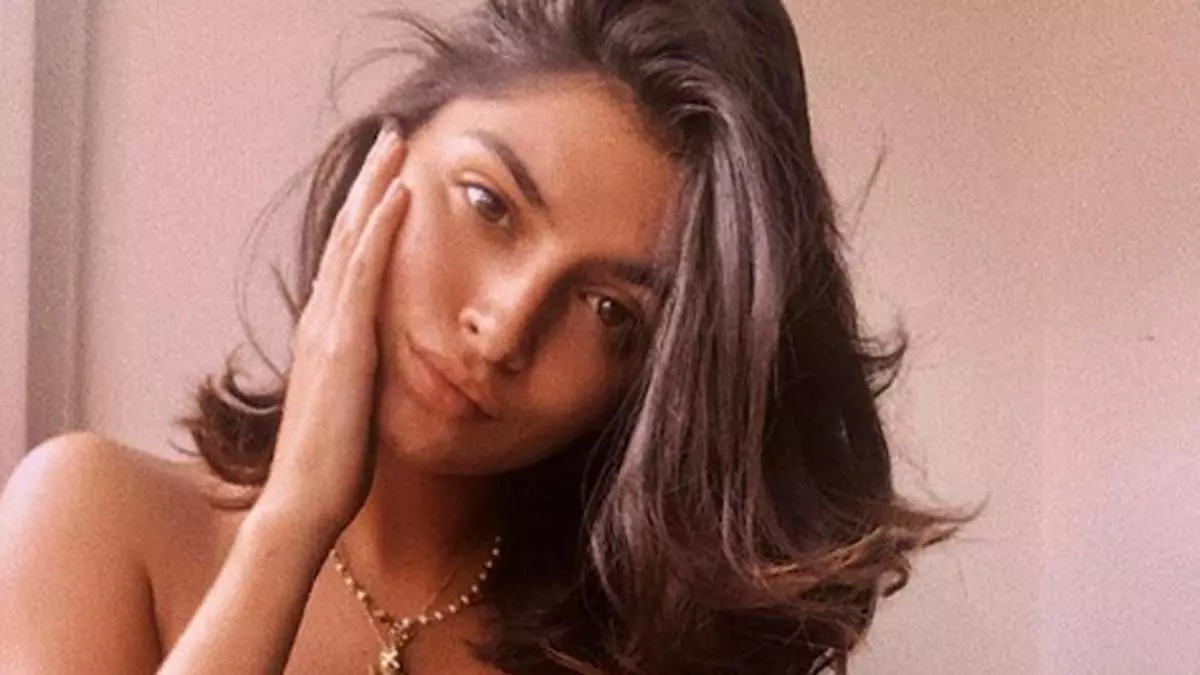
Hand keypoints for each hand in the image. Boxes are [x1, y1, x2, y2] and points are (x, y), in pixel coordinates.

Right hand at [256, 123, 408, 541]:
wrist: (303, 501)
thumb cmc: (330, 464)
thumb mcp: (351, 406)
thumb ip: (359, 373)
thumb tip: (376, 362)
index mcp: (324, 335)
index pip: (345, 260)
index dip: (363, 216)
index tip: (385, 178)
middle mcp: (321, 320)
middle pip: (344, 236)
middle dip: (369, 184)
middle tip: (391, 139)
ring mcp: (329, 328)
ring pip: (352, 240)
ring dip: (376, 188)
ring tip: (397, 145)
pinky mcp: (345, 343)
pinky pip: (366, 272)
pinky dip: (381, 228)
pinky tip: (400, 195)